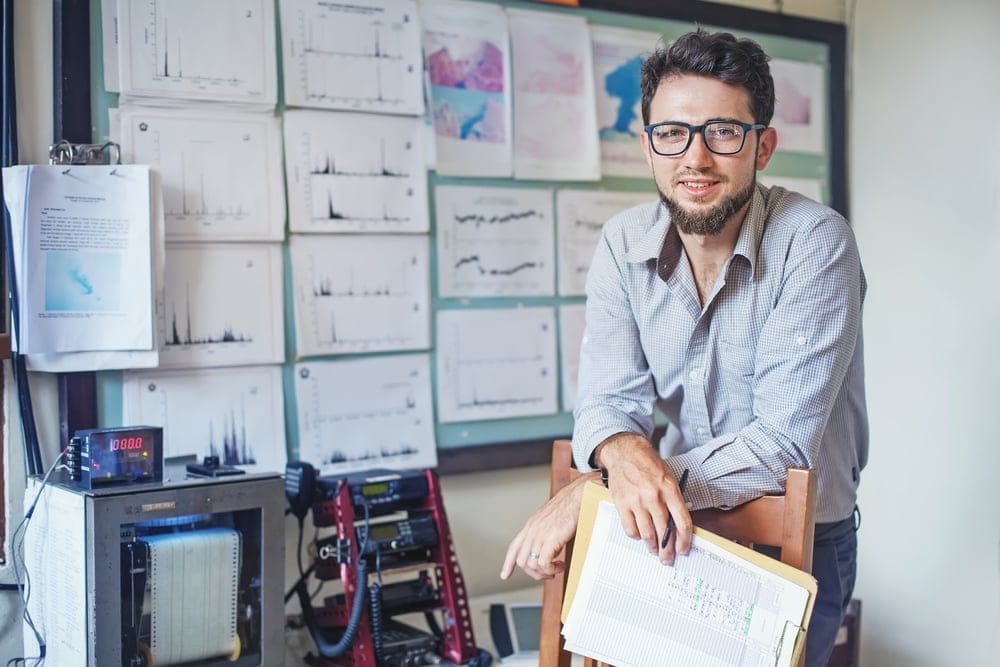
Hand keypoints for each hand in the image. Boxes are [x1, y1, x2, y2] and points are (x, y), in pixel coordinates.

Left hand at [499, 472, 598, 580]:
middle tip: (548, 573)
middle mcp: (532, 531)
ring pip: (530, 564)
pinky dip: (551, 569)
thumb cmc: (568, 506)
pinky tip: (560, 566)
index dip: (508, 563)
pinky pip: (543, 563)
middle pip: (521, 560)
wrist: (576, 497)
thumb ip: (545, 533)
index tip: (504, 575)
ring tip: (556, 568)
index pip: (514, 547)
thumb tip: (548, 547)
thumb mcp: (550, 520)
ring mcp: (539, 535)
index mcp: (531, 526)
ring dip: (544, 572)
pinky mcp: (550, 539)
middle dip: (534, 573)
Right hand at [597, 433, 692, 564]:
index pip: (682, 522)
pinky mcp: (621, 503)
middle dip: (667, 550)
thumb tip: (677, 527)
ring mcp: (636, 500)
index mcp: (670, 489)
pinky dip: (635, 536)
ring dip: (651, 546)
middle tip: (667, 559)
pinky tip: (639, 535)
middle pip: (664, 532)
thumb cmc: (649, 465)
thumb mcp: (668, 478)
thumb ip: (673, 501)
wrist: (625, 452)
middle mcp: (654, 496)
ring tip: (653, 550)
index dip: (684, 540)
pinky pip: (630, 529)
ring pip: (647, 534)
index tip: (683, 550)